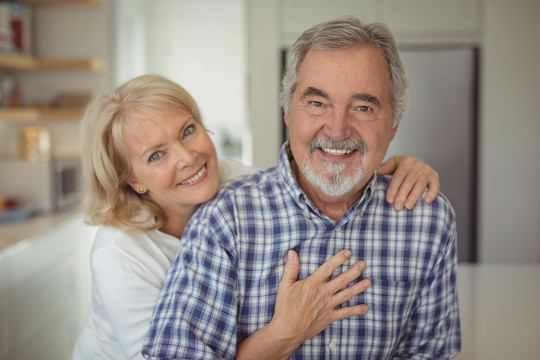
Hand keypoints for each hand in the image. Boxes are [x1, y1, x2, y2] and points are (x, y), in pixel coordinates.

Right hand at [236, 249, 370, 359]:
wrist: (287, 330)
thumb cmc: (285, 307)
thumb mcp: (285, 285)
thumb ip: (291, 268)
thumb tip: (292, 252)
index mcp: (313, 283)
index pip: (329, 267)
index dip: (339, 258)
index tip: (348, 252)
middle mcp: (323, 293)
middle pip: (342, 279)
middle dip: (354, 271)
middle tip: (363, 264)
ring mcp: (328, 305)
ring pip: (347, 294)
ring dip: (358, 287)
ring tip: (369, 282)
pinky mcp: (329, 317)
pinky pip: (345, 313)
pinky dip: (356, 310)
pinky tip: (365, 308)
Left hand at [378, 155, 439, 210]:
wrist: (416, 165)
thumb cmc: (401, 168)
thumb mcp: (393, 164)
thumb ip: (385, 168)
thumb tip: (376, 172)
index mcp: (406, 161)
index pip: (398, 176)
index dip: (393, 189)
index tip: (389, 200)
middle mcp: (417, 164)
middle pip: (409, 181)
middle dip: (402, 195)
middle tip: (397, 207)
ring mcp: (427, 170)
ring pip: (420, 184)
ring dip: (414, 196)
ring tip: (408, 207)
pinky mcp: (435, 176)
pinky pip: (435, 185)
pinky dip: (432, 193)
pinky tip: (426, 201)